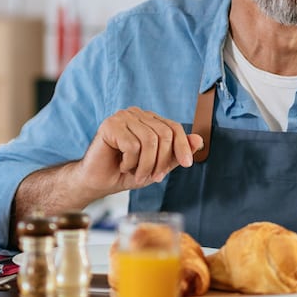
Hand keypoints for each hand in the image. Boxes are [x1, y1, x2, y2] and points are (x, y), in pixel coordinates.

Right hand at [78, 107, 202, 193]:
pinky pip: (132, 145)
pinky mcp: (110, 125)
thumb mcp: (158, 165)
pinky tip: (122, 166)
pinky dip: (131, 162)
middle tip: (153, 177)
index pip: (174, 127)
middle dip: (162, 161)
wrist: (98, 182)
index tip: (187, 164)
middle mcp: (136, 114)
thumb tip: (199, 140)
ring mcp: (122, 117)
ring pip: (150, 140)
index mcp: (149, 119)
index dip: (183, 146)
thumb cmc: (126, 172)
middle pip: (164, 134)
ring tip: (136, 174)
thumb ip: (176, 153)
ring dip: (146, 165)